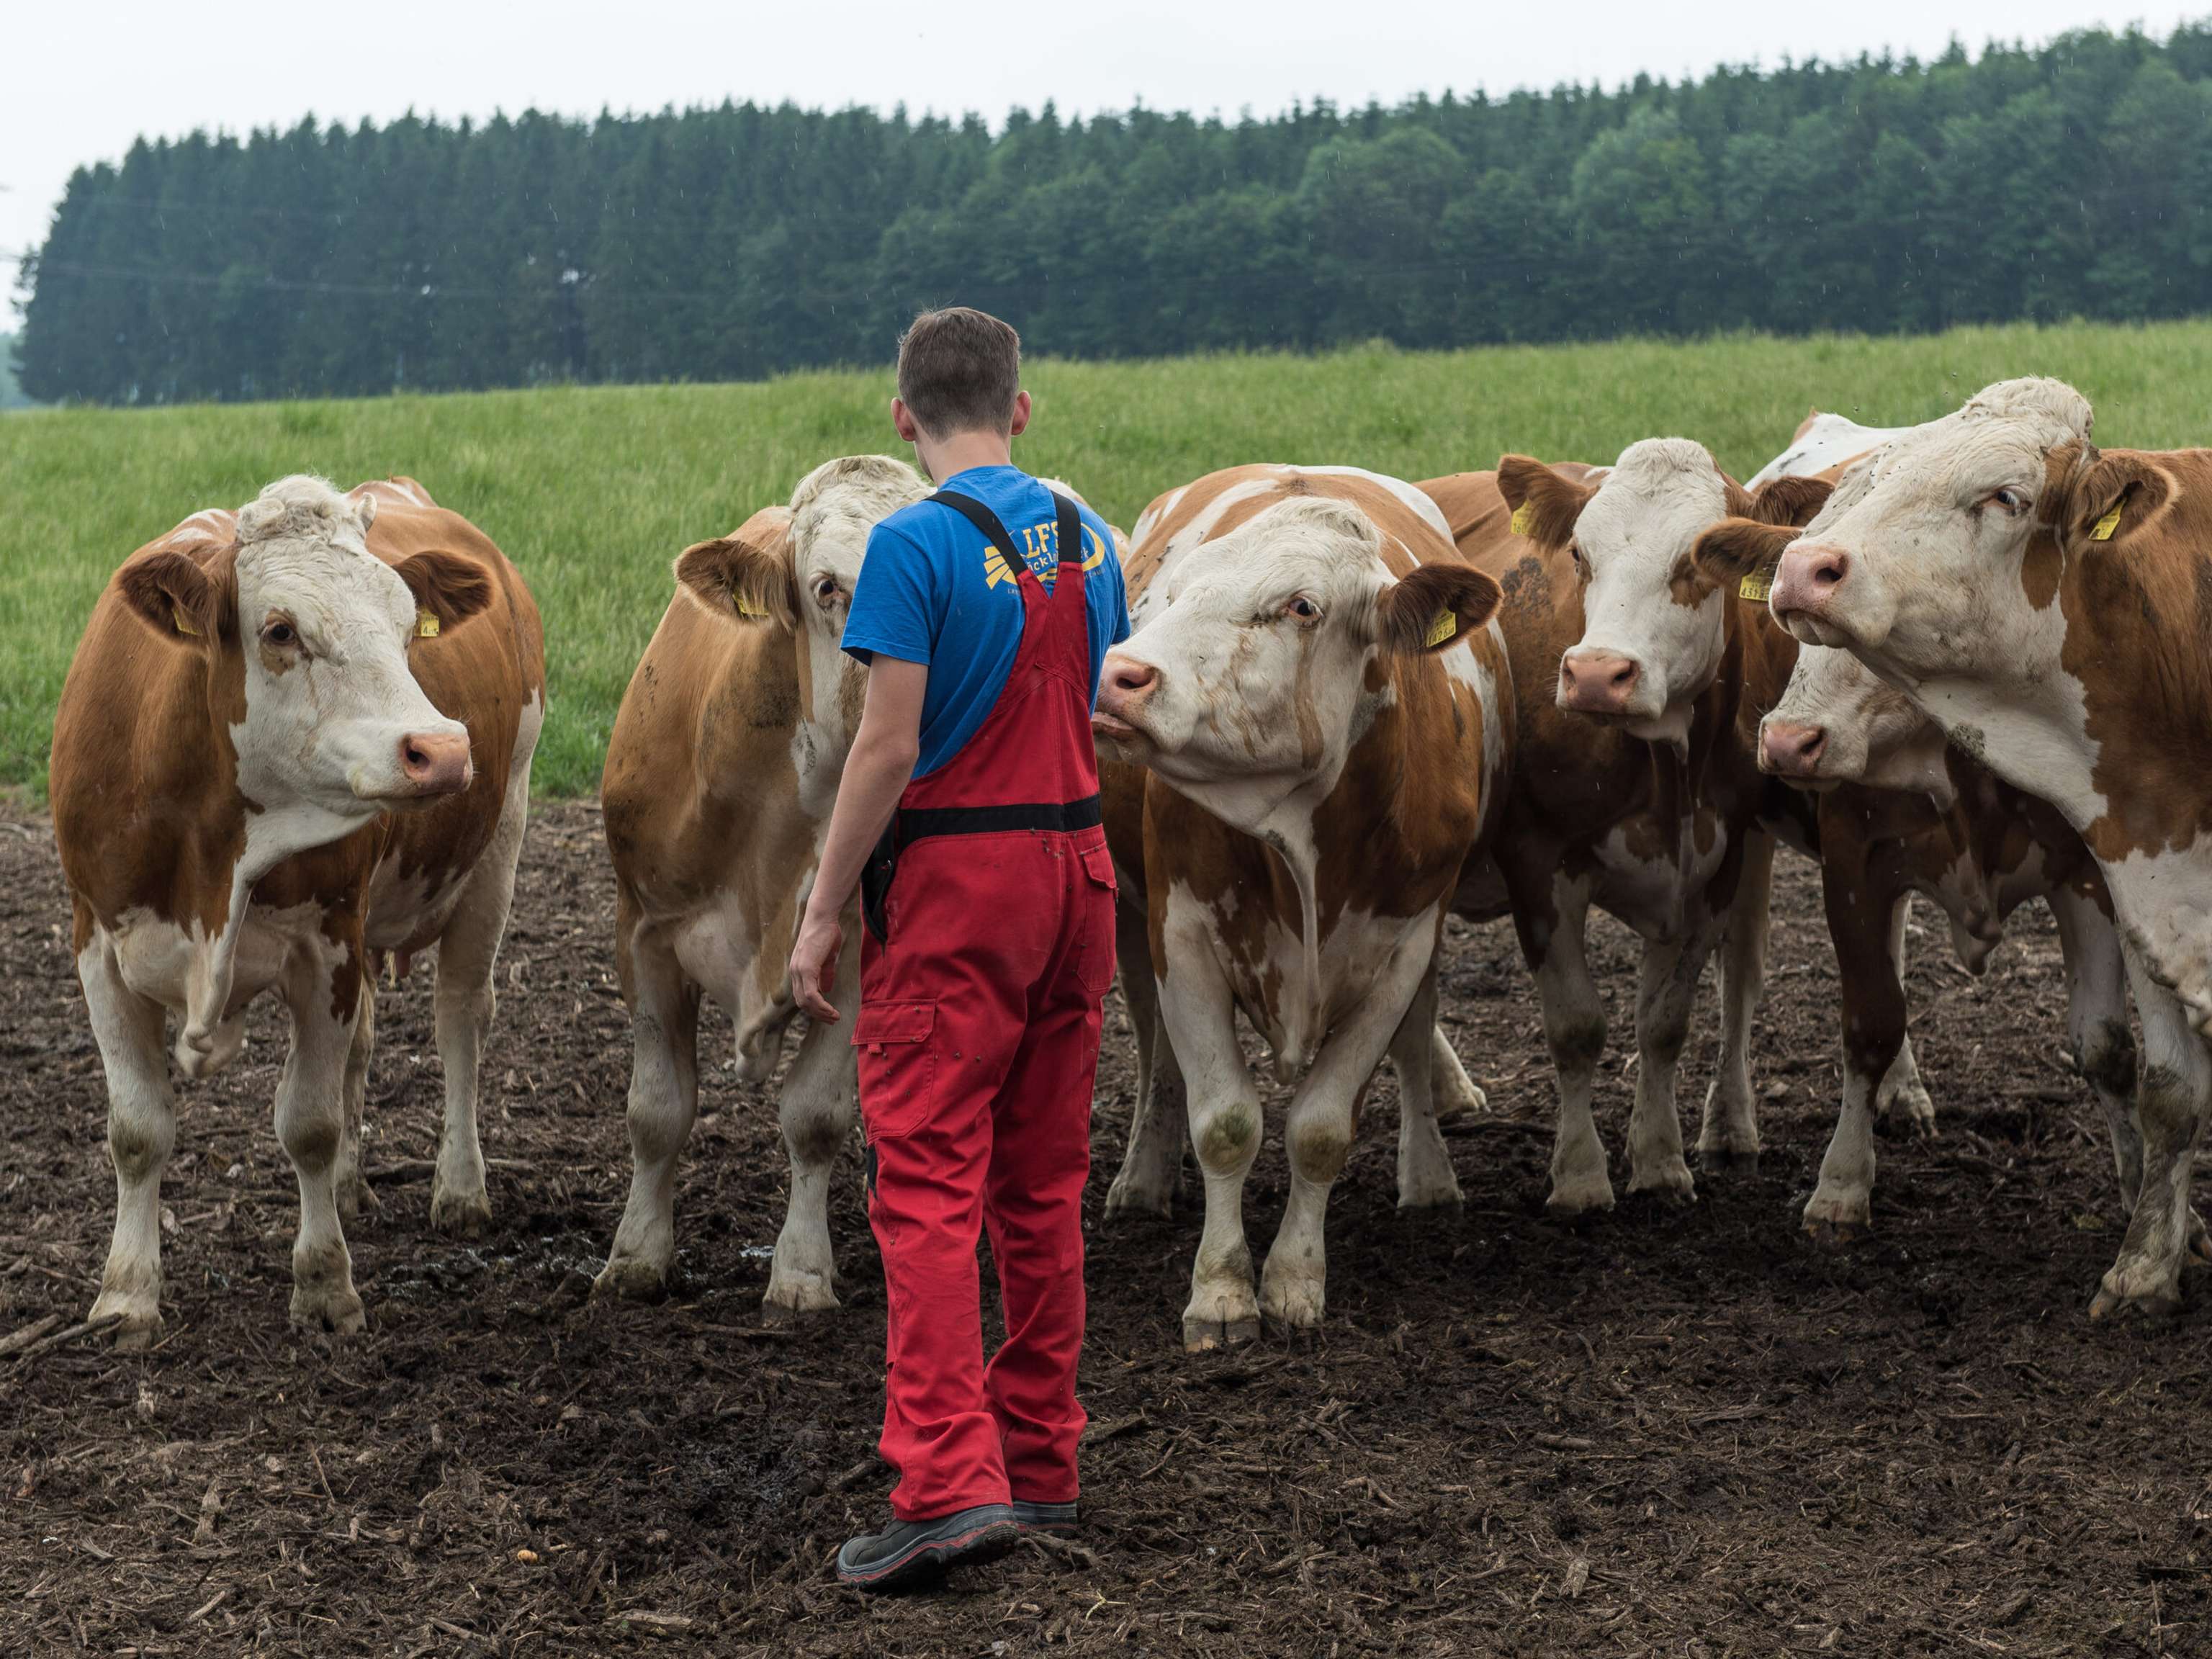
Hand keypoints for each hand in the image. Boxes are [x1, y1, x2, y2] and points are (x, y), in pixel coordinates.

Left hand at [789, 908, 844, 1022]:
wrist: (822, 917)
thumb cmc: (826, 932)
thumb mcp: (827, 957)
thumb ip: (825, 974)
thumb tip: (826, 989)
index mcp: (798, 969)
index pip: (802, 996)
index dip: (814, 1008)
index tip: (828, 1014)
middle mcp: (795, 972)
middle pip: (802, 1002)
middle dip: (818, 1014)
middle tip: (832, 1019)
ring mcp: (799, 971)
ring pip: (806, 1001)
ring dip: (821, 1013)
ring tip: (834, 1017)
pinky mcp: (806, 969)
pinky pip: (812, 994)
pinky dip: (821, 1006)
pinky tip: (831, 1010)